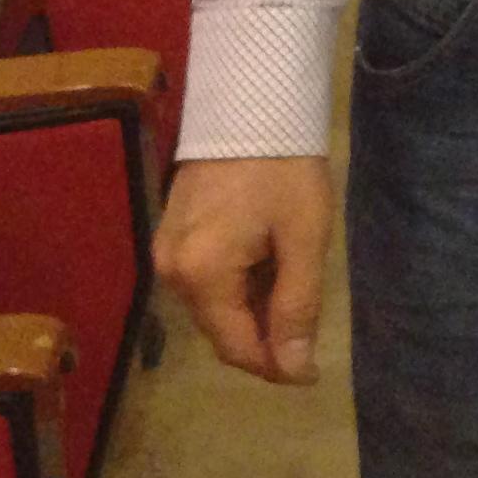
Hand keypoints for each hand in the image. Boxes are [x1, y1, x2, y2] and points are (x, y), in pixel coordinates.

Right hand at [154, 154, 334, 384]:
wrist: (251, 106)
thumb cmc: (285, 170)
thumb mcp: (304, 238)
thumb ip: (296, 306)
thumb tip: (292, 370)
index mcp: (200, 277)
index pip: (235, 347)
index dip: (274, 366)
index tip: (311, 372)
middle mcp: (171, 272)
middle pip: (221, 329)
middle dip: (265, 336)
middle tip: (309, 321)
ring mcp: (167, 252)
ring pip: (213, 306)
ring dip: (252, 308)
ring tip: (293, 281)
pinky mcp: (172, 235)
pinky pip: (206, 279)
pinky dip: (238, 284)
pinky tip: (269, 263)